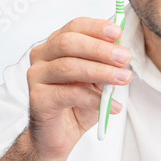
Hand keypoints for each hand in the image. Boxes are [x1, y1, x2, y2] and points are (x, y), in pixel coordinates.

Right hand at [26, 18, 132, 160]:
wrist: (61, 134)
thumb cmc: (79, 102)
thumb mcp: (98, 78)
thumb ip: (106, 62)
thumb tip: (120, 47)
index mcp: (56, 44)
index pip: (74, 27)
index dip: (96, 28)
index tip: (118, 33)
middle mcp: (41, 56)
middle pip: (68, 43)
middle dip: (100, 49)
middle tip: (125, 58)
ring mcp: (36, 76)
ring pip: (68, 66)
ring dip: (101, 71)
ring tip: (123, 79)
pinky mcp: (37, 98)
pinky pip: (69, 94)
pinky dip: (94, 99)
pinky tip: (112, 106)